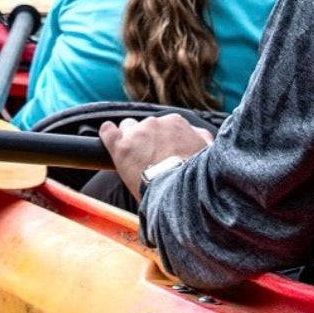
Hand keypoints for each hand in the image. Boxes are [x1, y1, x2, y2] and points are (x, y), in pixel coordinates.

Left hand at [99, 115, 213, 199]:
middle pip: (145, 126)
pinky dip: (108, 134)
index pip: (164, 125)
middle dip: (145, 139)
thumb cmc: (194, 172)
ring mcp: (136, 133)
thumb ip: (200, 137)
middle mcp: (155, 122)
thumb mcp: (205, 149)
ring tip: (133, 156)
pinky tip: (110, 140)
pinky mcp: (120, 146)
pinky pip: (107, 131)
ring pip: (127, 127)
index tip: (163, 151)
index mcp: (175, 122)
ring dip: (129, 139)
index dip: (161, 139)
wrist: (178, 190)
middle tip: (149, 158)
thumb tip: (196, 135)